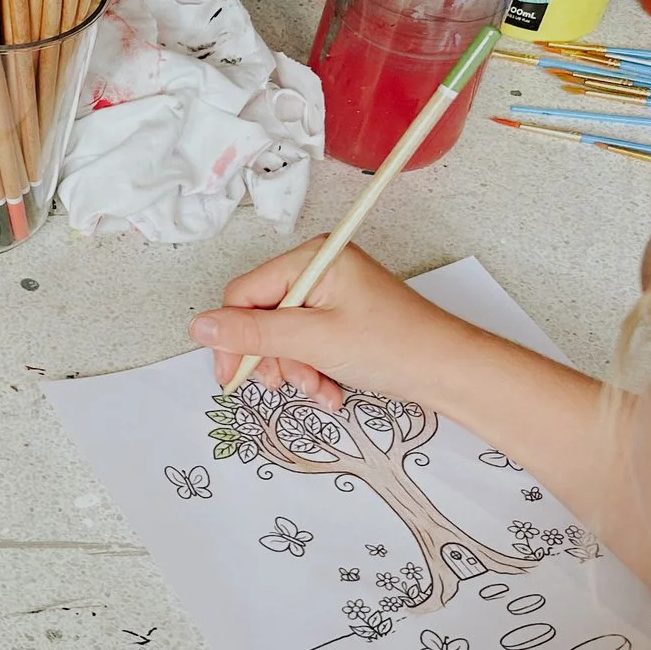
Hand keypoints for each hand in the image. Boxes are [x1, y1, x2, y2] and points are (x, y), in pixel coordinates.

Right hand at [188, 242, 484, 408]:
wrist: (451, 371)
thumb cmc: (395, 346)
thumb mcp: (313, 341)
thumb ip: (252, 334)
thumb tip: (199, 326)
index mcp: (312, 258)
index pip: (244, 294)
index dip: (234, 337)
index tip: (234, 376)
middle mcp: (319, 269)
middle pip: (260, 316)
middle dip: (271, 357)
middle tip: (284, 384)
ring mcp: (331, 294)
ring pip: (282, 336)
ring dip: (294, 370)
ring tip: (318, 390)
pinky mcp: (341, 317)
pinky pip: (306, 344)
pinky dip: (311, 371)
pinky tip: (329, 391)